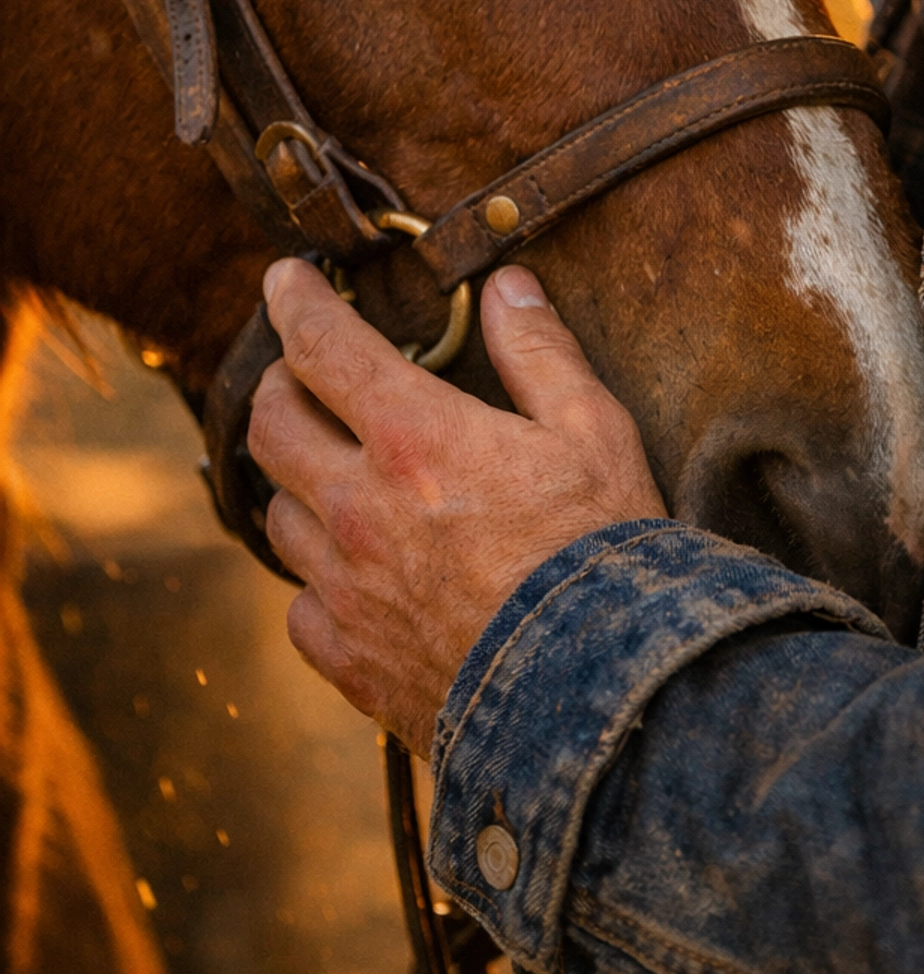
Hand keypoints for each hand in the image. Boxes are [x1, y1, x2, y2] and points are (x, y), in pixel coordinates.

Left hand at [248, 257, 665, 755]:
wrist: (596, 694)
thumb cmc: (603, 552)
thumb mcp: (593, 429)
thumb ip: (539, 351)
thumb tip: (508, 286)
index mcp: (414, 436)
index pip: (322, 344)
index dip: (296, 300)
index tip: (285, 278)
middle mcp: (357, 507)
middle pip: (271, 424)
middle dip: (280, 383)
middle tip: (306, 372)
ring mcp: (344, 587)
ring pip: (277, 512)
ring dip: (296, 478)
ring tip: (331, 469)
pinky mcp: (348, 657)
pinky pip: (299, 603)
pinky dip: (316, 576)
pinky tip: (350, 571)